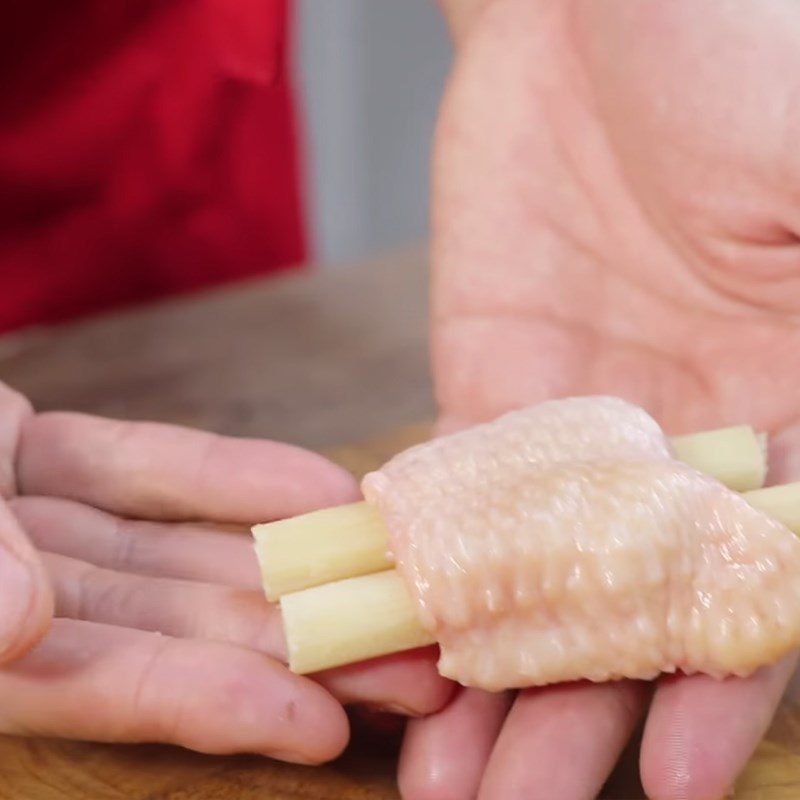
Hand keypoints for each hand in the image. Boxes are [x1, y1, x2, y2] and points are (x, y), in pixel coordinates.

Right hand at [0, 383, 450, 763]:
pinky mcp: (35, 453)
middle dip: (296, 644)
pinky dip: (228, 480)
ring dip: (287, 561)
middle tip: (412, 668)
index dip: (212, 709)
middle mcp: (1, 599)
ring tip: (391, 581)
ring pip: (180, 549)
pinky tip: (318, 491)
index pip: (106, 688)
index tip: (320, 729)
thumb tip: (19, 623)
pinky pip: (150, 471)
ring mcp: (26, 521)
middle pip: (174, 627)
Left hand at [402, 1, 799, 796]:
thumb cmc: (741, 69)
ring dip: (486, 681)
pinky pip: (449, 507)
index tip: (675, 784)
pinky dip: (423, 580)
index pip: (749, 594)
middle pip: (623, 616)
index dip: (718, 691)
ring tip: (444, 785)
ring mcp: (570, 426)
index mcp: (789, 414)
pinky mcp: (479, 392)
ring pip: (525, 581)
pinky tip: (390, 654)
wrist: (592, 12)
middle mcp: (681, 448)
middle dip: (575, 719)